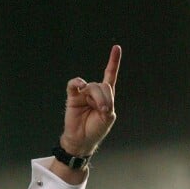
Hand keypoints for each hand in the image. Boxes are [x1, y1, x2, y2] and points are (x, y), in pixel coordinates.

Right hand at [59, 44, 121, 158]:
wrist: (82, 140)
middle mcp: (95, 92)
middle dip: (105, 98)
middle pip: (103, 85)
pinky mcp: (73, 96)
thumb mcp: (108, 117)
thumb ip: (108, 102)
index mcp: (106, 96)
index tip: (116, 48)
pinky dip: (78, 83)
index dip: (113, 62)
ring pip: (92, 86)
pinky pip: (75, 84)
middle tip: (103, 110)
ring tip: (96, 109)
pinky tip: (80, 86)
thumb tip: (97, 92)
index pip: (110, 75)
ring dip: (97, 98)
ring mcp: (83, 93)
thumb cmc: (95, 129)